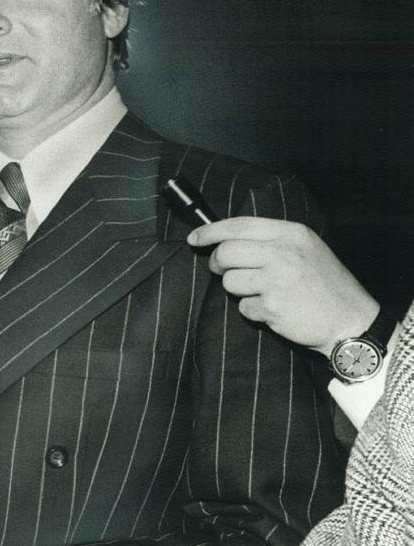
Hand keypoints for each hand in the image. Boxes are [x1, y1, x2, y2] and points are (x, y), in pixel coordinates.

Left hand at [187, 217, 377, 354]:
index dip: (210, 231)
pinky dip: (253, 311)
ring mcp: (277, 279)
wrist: (351, 321)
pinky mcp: (272, 306)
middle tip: (225, 271)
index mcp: (291, 234)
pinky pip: (243, 307)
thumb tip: (224, 240)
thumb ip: (271, 241)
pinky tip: (276, 310)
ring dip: (239, 291)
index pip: (239, 225)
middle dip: (218, 264)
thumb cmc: (325, 285)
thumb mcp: (306, 249)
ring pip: (229, 281)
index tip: (194, 238)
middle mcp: (283, 253)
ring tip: (265, 293)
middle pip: (225, 253)